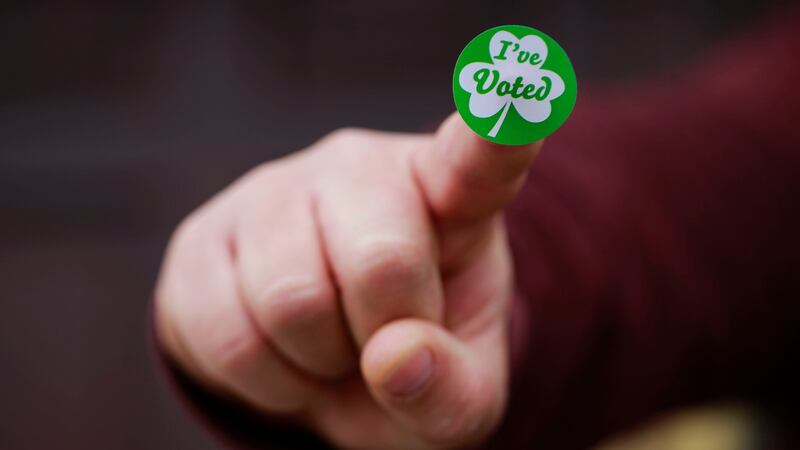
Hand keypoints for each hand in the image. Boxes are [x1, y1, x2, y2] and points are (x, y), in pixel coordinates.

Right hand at [155, 112, 540, 448]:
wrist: (313, 362)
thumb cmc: (405, 359)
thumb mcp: (457, 395)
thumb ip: (452, 388)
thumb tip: (393, 358)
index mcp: (450, 196)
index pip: (479, 156)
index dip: (497, 130)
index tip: (521, 94)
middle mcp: (363, 170)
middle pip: (382, 261)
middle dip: (384, 335)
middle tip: (384, 343)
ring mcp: (278, 191)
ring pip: (293, 302)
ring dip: (320, 360)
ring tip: (330, 345)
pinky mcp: (206, 236)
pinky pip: (229, 335)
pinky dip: (266, 379)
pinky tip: (280, 352)